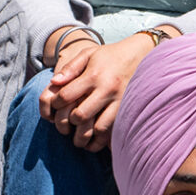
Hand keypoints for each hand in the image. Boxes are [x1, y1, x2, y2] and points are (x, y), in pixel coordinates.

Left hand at [41, 35, 159, 151]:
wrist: (141, 55)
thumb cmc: (110, 56)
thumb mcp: (88, 54)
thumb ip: (70, 68)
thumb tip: (54, 82)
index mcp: (93, 76)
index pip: (67, 95)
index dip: (56, 103)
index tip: (56, 105)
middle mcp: (106, 90)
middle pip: (81, 115)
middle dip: (70, 122)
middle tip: (67, 122)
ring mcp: (119, 102)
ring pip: (99, 129)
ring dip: (86, 135)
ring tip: (79, 136)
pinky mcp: (128, 110)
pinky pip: (114, 132)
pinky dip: (103, 140)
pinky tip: (95, 139)